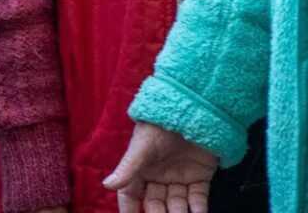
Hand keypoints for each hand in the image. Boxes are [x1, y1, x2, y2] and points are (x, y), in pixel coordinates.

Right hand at [104, 121, 219, 212]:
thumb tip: (107, 185)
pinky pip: (198, 198)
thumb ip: (127, 168)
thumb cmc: (161, 122)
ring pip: (177, 205)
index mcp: (141, 168)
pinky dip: (198, 209)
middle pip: (155, 204)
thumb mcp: (143, 145)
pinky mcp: (200, 175)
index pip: (132, 195)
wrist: (192, 106)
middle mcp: (159, 176)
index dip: (130, 210)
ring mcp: (180, 176)